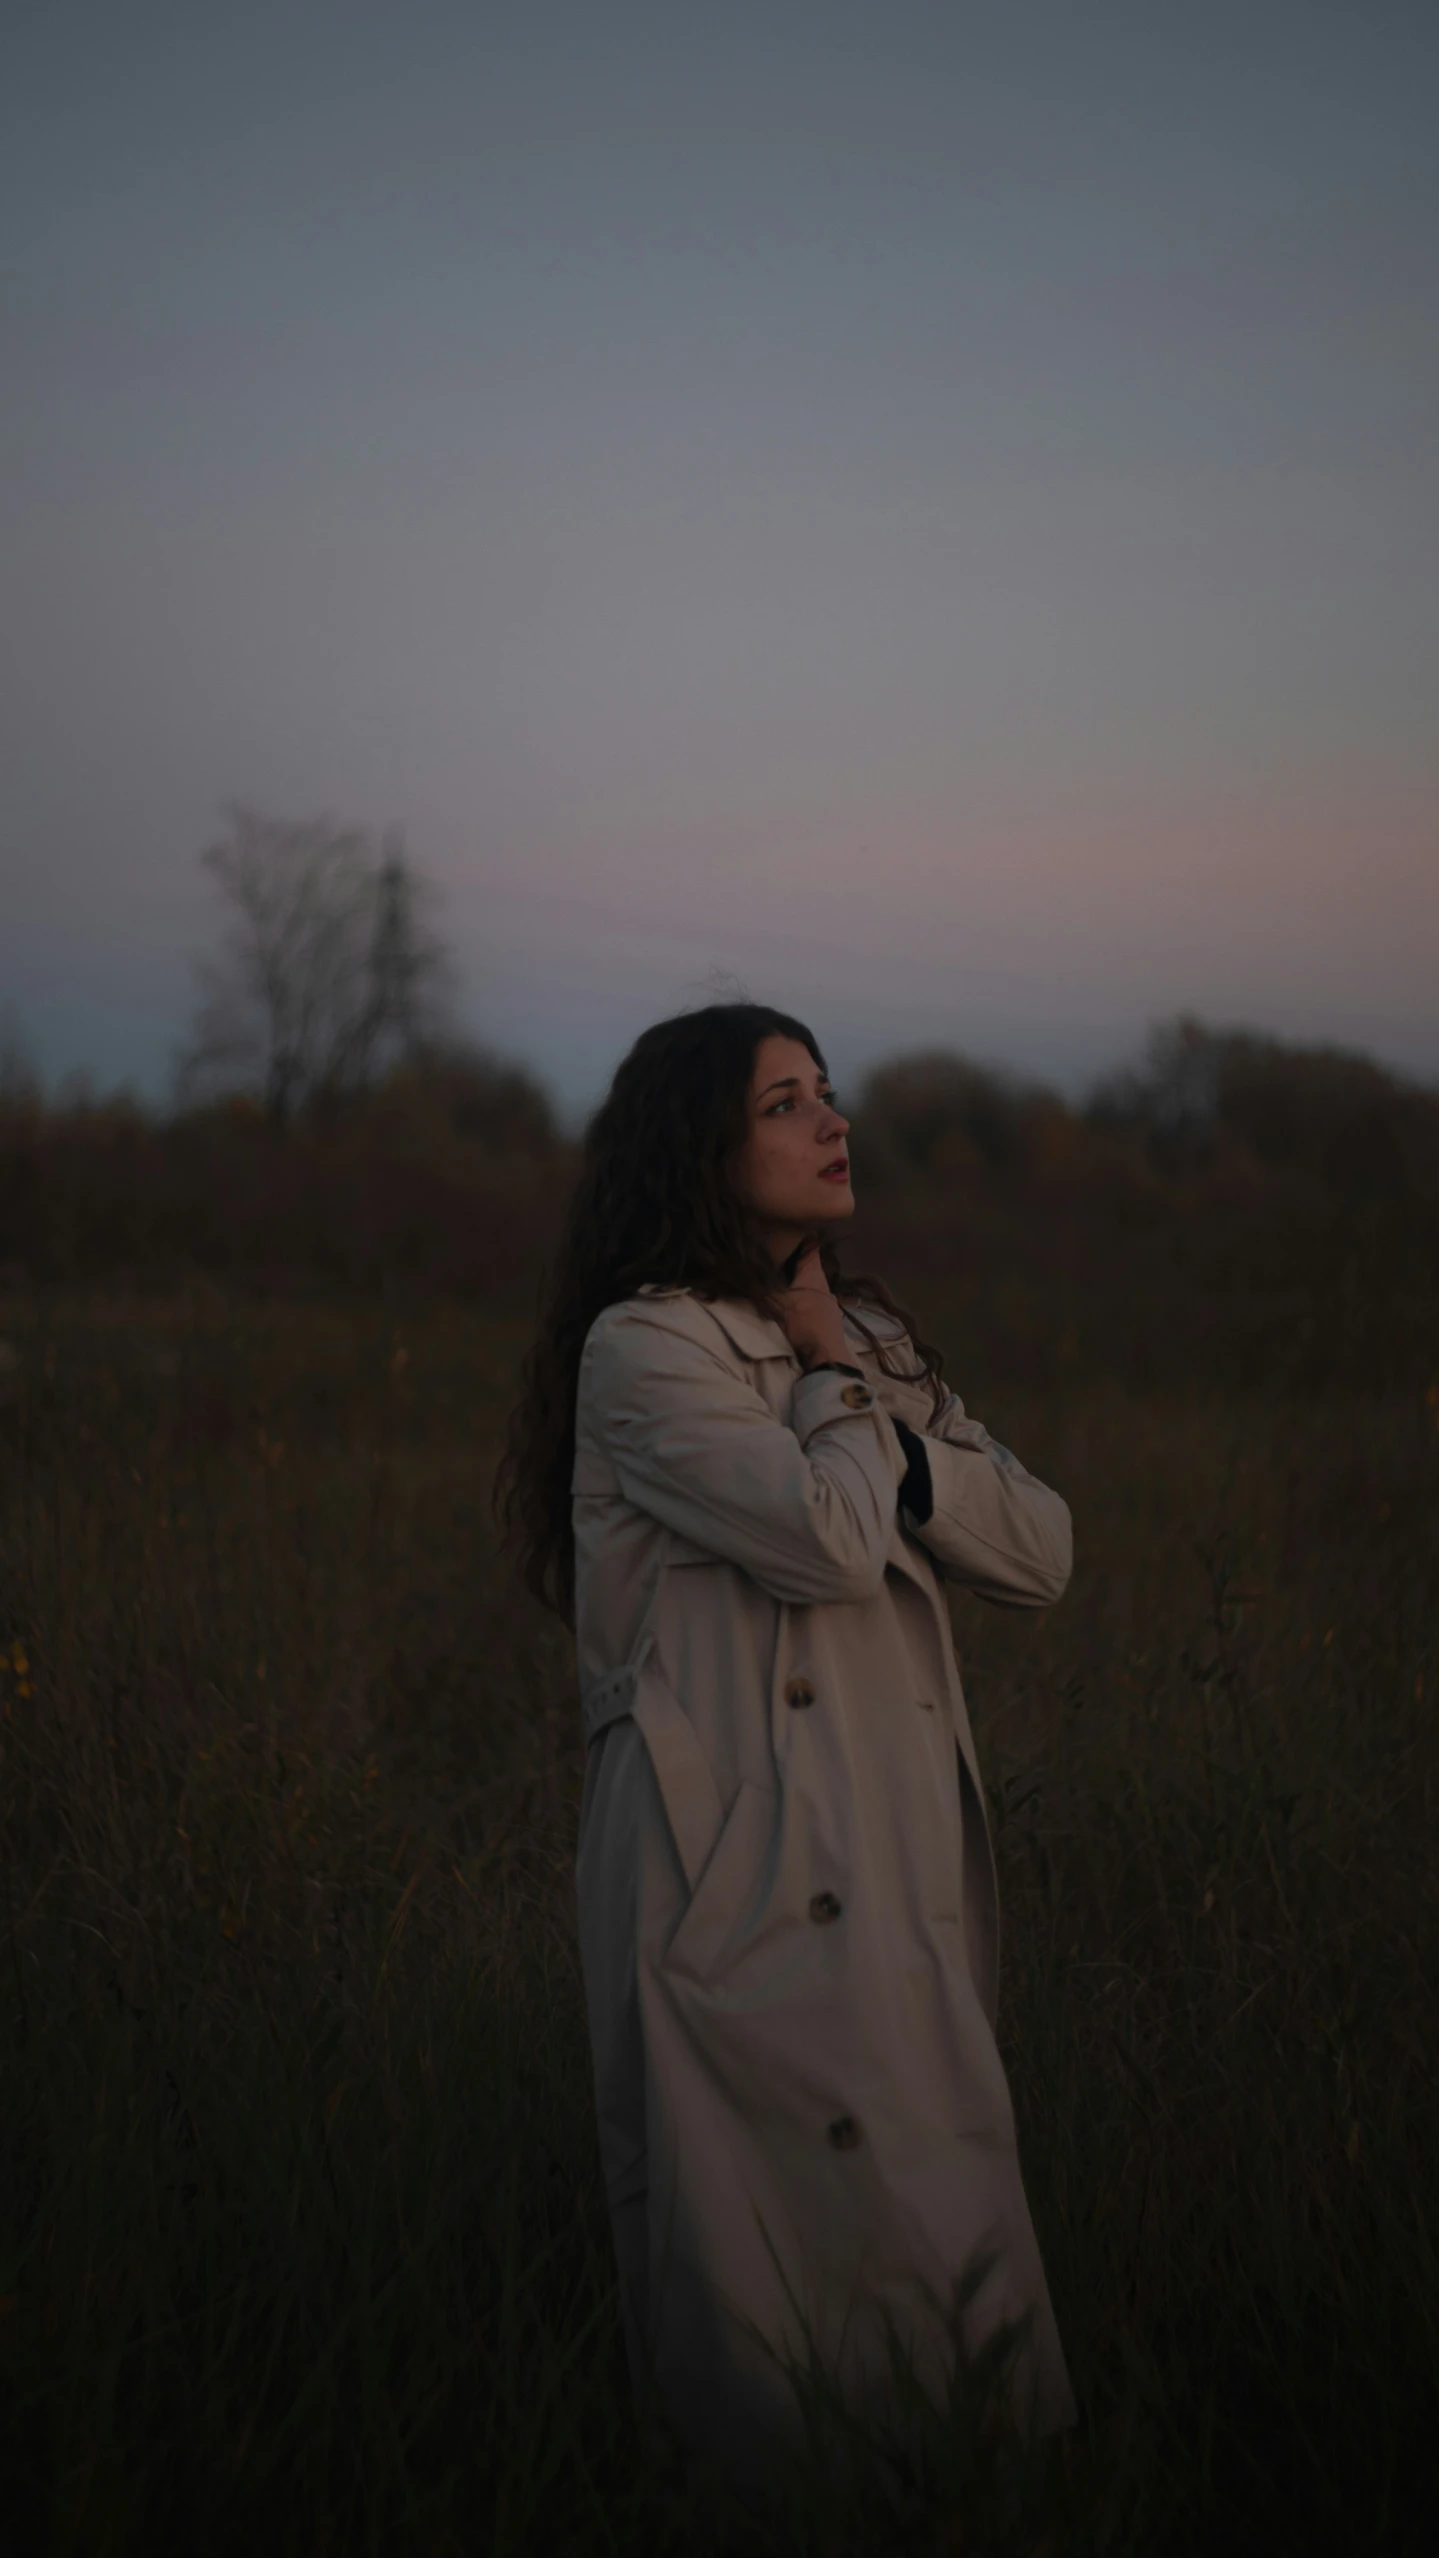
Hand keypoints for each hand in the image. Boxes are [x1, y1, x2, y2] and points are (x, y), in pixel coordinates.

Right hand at [772, 1239, 850, 1369]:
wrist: (826, 1355)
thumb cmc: (803, 1323)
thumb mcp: (776, 1305)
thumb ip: (760, 1289)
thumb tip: (738, 1274)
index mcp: (813, 1273)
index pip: (811, 1244)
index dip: (801, 1234)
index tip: (787, 1228)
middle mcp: (824, 1282)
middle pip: (809, 1264)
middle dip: (794, 1259)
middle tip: (775, 1254)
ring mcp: (828, 1300)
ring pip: (811, 1282)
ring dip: (798, 1279)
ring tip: (780, 1278)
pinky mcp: (828, 1315)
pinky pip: (813, 1298)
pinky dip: (803, 1295)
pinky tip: (793, 1301)